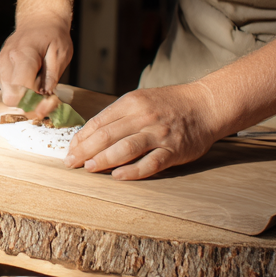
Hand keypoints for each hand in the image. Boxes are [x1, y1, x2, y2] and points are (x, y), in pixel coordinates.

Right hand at [0, 16, 72, 107]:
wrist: (38, 21)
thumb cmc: (51, 34)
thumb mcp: (62, 54)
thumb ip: (52, 78)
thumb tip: (45, 98)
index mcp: (22, 55)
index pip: (19, 89)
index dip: (35, 101)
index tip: (50, 100)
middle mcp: (6, 61)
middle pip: (11, 97)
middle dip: (31, 102)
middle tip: (47, 96)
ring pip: (8, 96)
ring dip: (26, 97)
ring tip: (40, 84)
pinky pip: (7, 90)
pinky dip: (20, 91)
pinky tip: (31, 81)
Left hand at [63, 82, 227, 179]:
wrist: (206, 105)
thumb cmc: (169, 105)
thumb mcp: (141, 100)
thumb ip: (118, 116)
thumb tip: (89, 136)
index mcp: (131, 103)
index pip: (99, 122)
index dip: (81, 138)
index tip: (70, 150)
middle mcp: (143, 117)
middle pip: (106, 136)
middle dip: (85, 151)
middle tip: (71, 163)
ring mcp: (159, 134)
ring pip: (125, 149)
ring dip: (103, 160)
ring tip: (89, 168)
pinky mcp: (174, 150)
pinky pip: (150, 163)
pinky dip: (132, 171)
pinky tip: (118, 176)